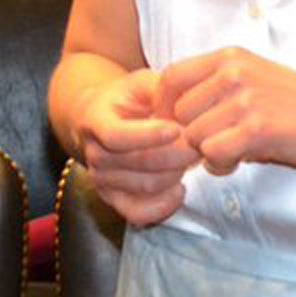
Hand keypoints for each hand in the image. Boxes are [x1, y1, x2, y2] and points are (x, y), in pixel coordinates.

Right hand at [70, 68, 193, 226]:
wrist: (101, 121)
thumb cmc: (127, 99)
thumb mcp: (140, 83)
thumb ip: (162, 89)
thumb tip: (186, 101)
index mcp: (95, 120)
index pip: (117, 136)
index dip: (148, 135)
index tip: (177, 128)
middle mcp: (94, 153)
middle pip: (138, 163)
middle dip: (177, 154)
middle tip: (201, 143)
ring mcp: (101, 180)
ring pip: (146, 186)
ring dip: (176, 173)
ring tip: (193, 158)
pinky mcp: (113, 200)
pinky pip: (139, 213)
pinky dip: (164, 205)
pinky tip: (180, 188)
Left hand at [162, 47, 295, 176]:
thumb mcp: (253, 80)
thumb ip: (215, 88)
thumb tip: (170, 113)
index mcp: (229, 56)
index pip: (169, 78)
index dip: (165, 108)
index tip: (176, 128)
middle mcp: (233, 72)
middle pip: (177, 113)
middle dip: (189, 136)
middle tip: (216, 144)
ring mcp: (245, 99)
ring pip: (193, 136)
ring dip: (208, 153)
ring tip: (235, 151)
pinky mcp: (257, 129)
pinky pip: (213, 154)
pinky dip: (222, 165)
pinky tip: (242, 160)